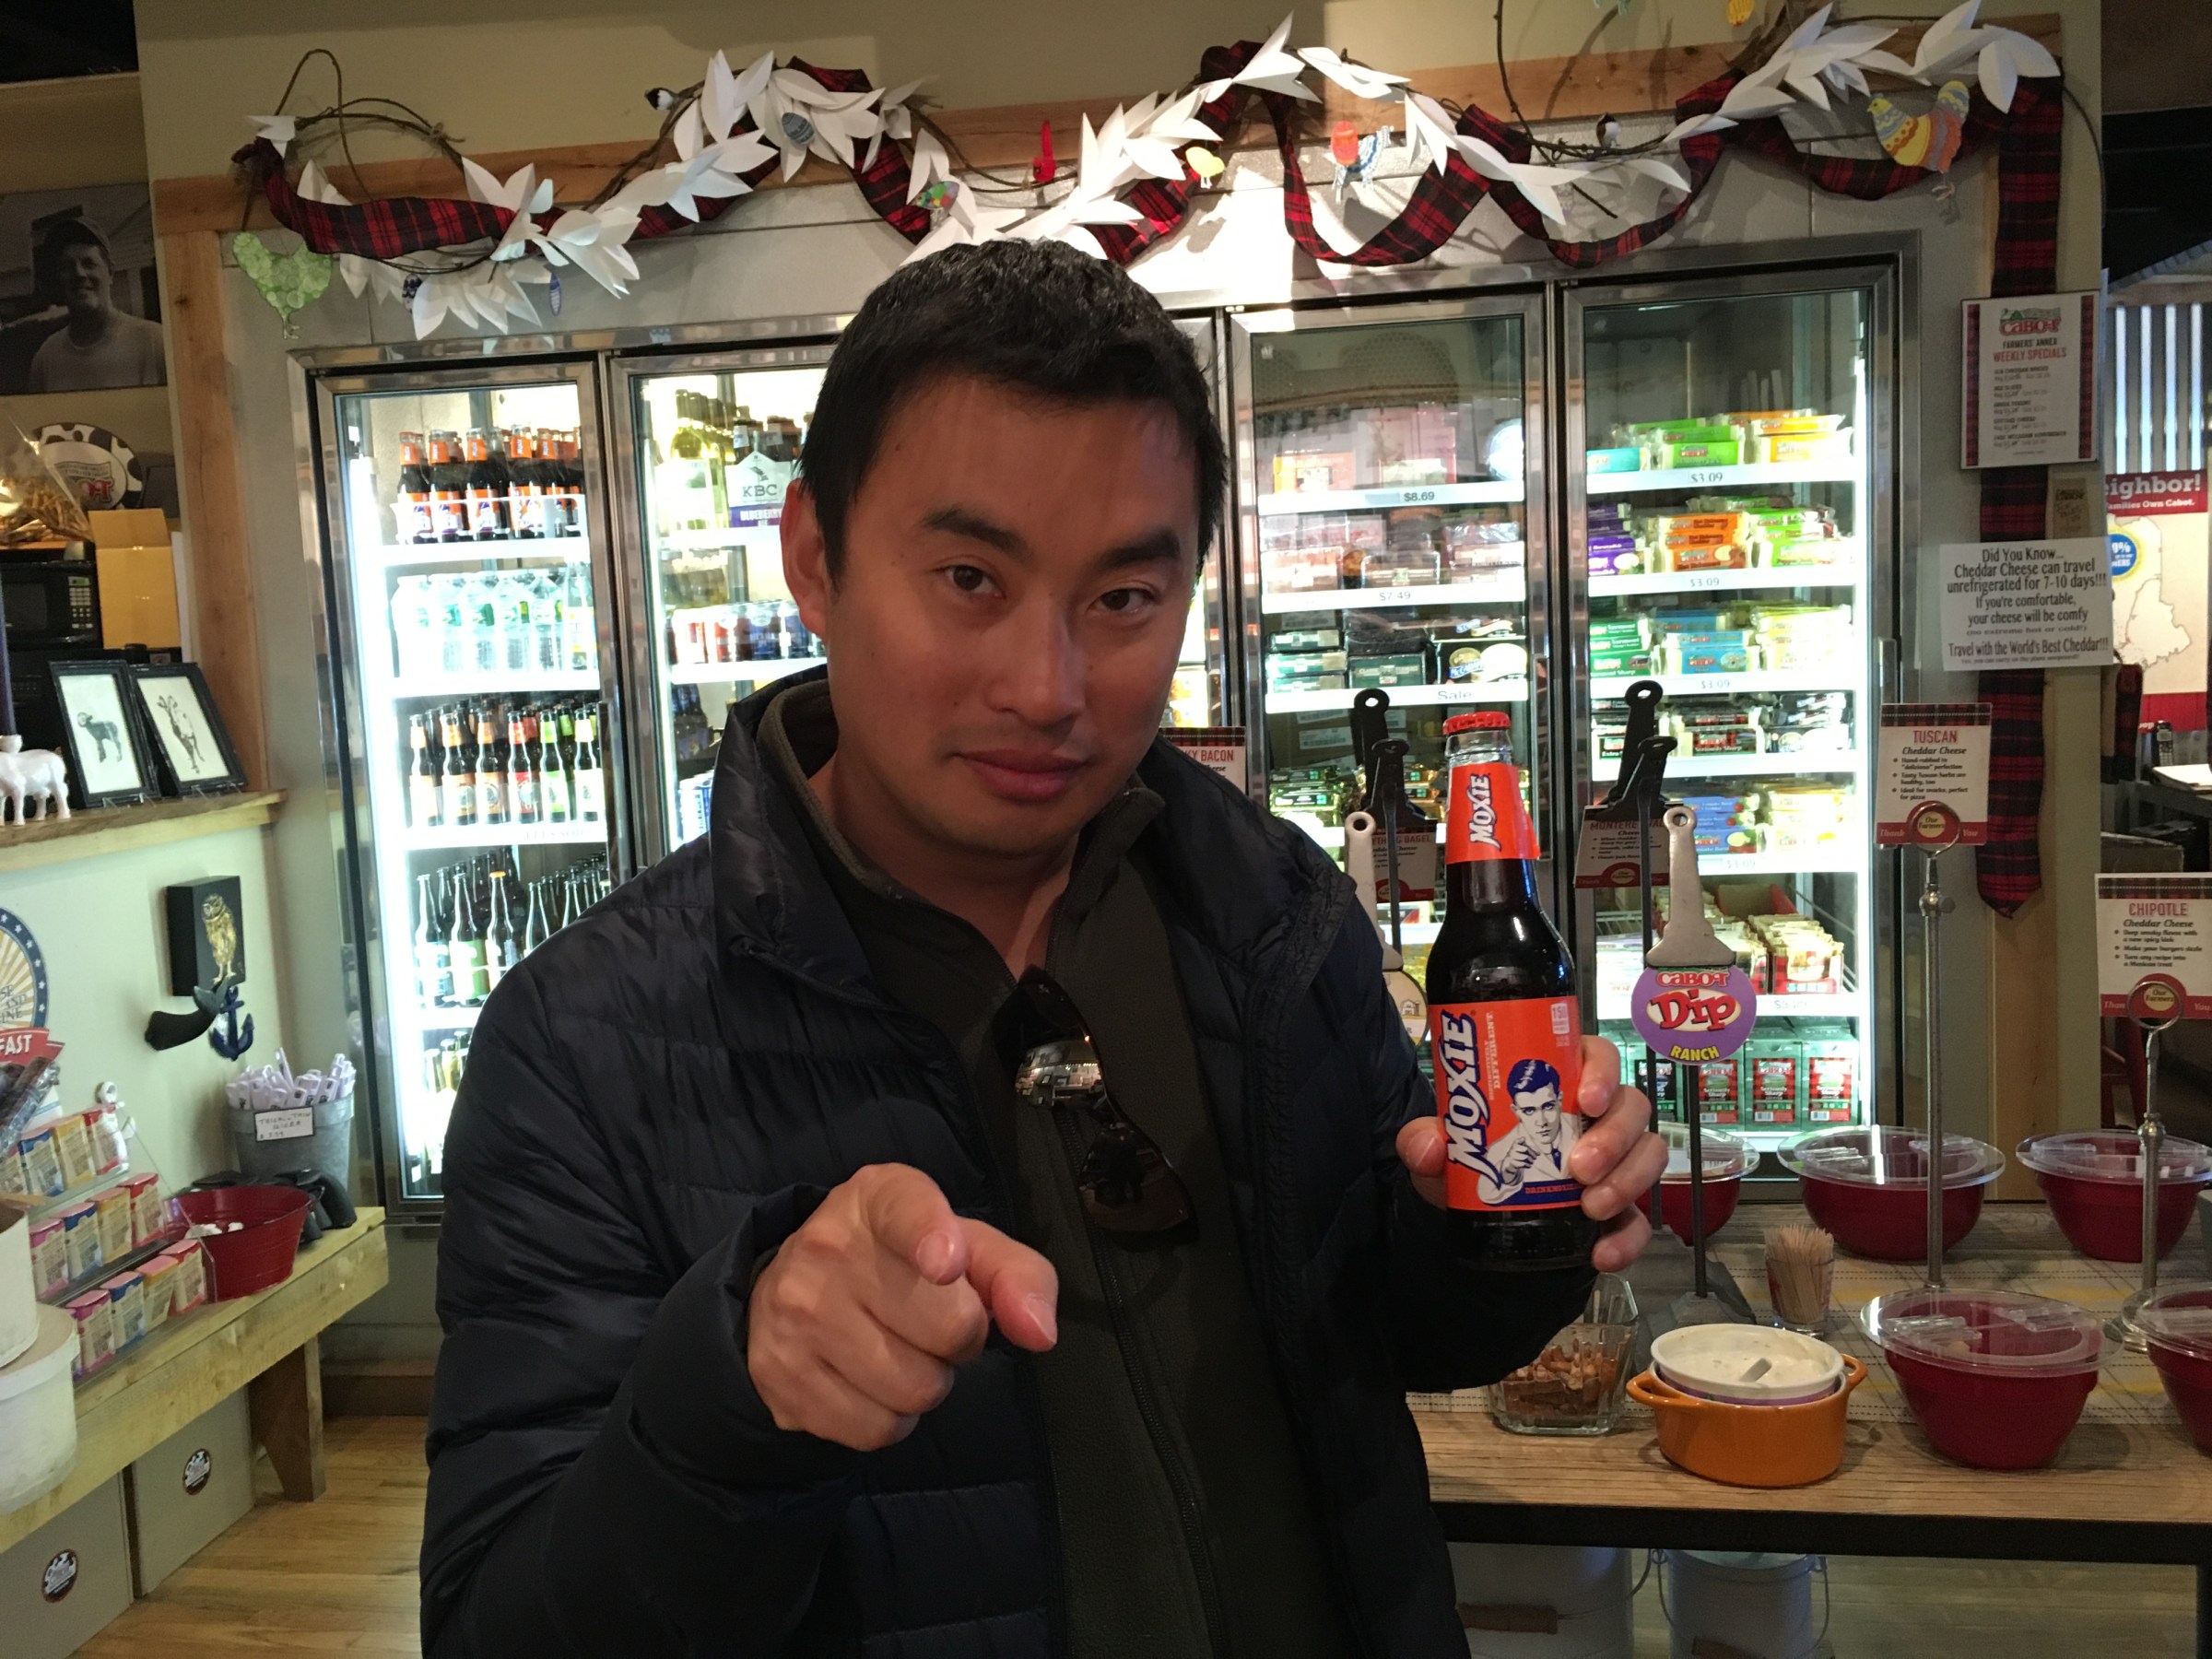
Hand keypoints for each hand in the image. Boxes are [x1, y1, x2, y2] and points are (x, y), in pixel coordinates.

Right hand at [746, 1163, 1058, 1450]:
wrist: (792, 1293)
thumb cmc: (899, 1264)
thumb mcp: (963, 1246)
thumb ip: (1015, 1275)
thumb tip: (1039, 1331)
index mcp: (878, 1196)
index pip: (907, 1211)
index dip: (932, 1236)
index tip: (945, 1263)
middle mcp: (827, 1245)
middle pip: (948, 1326)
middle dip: (960, 1338)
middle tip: (933, 1322)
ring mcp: (795, 1313)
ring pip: (915, 1388)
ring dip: (927, 1383)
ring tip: (900, 1349)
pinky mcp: (780, 1375)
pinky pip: (876, 1429)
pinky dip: (890, 1420)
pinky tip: (870, 1381)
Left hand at [1397, 1034, 1665, 1273]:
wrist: (1480, 1215)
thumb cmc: (1472, 1158)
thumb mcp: (1445, 1148)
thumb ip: (1425, 1140)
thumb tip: (1427, 1148)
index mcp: (1562, 1080)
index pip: (1598, 1056)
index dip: (1602, 1071)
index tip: (1587, 1099)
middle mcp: (1597, 1115)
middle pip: (1633, 1106)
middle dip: (1613, 1137)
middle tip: (1579, 1167)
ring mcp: (1616, 1159)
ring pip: (1649, 1154)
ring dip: (1627, 1181)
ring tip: (1590, 1207)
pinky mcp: (1621, 1205)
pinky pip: (1641, 1218)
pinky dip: (1628, 1238)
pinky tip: (1603, 1253)